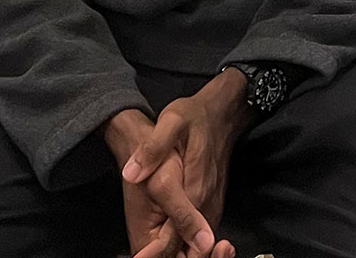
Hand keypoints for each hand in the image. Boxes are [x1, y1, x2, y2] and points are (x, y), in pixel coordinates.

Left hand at [105, 85, 245, 257]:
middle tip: (145, 255)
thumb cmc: (196, 116)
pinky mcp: (212, 205)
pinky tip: (168, 244)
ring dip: (178, 254)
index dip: (155, 253)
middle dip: (168, 256)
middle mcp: (206, 205)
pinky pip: (200, 235)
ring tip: (151, 252)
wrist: (223, 113)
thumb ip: (152, 148)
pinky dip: (185, 245)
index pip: (174, 238)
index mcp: (193, 191)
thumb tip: (132, 172)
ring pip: (197, 246)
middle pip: (190, 250)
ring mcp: (211, 207)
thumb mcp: (171, 121)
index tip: (141, 256)